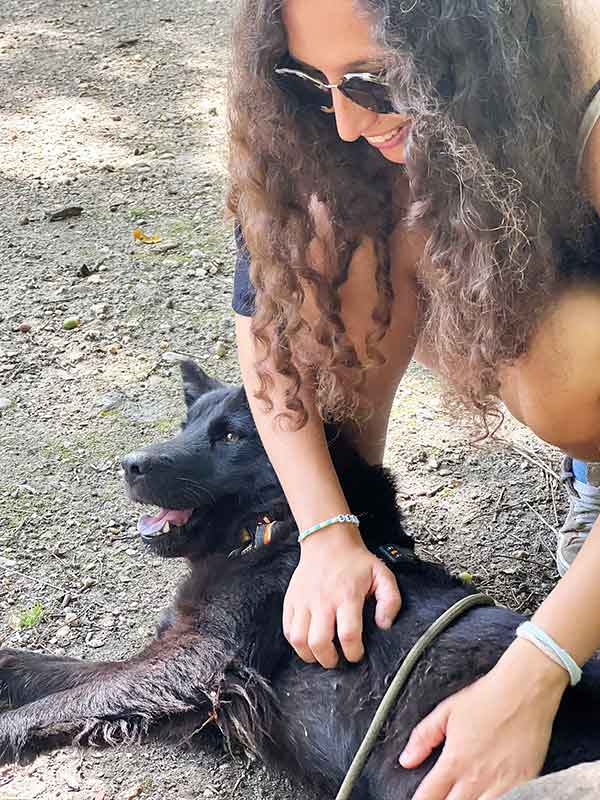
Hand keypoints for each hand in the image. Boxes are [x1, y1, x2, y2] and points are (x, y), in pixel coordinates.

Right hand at [283, 523, 400, 667]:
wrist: (327, 541)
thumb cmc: (355, 561)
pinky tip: (307, 641)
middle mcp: (322, 600)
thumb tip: (384, 625)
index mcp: (347, 595)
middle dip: (329, 659)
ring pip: (299, 639)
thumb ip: (390, 601)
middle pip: (319, 642)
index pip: (348, 635)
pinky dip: (295, 642)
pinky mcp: (291, 599)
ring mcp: (303, 600)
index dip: (353, 652)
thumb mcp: (382, 575)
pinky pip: (287, 629)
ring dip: (310, 654)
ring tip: (320, 654)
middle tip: (337, 660)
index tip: (357, 653)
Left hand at [399, 639, 568, 799]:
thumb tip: (407, 759)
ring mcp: (502, 785)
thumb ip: (424, 737)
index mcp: (455, 761)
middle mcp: (477, 778)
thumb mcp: (446, 711)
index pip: (429, 796)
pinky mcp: (524, 784)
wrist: (525, 691)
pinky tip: (487, 795)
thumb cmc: (488, 698)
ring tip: (463, 796)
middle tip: (441, 796)